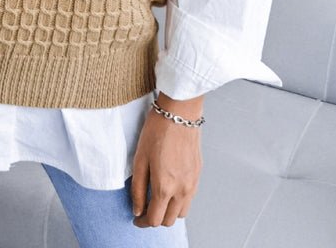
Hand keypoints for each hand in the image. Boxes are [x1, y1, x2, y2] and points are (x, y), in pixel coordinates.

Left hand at [130, 92, 203, 227]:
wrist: (180, 113)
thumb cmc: (158, 130)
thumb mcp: (140, 158)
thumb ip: (138, 188)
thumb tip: (137, 209)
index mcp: (165, 186)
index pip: (154, 219)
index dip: (143, 222)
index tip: (136, 218)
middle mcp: (182, 189)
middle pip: (169, 220)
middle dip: (155, 218)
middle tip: (145, 209)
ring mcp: (193, 183)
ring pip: (182, 212)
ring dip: (169, 211)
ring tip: (157, 199)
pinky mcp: (198, 175)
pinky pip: (190, 198)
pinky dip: (179, 200)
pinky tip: (170, 187)